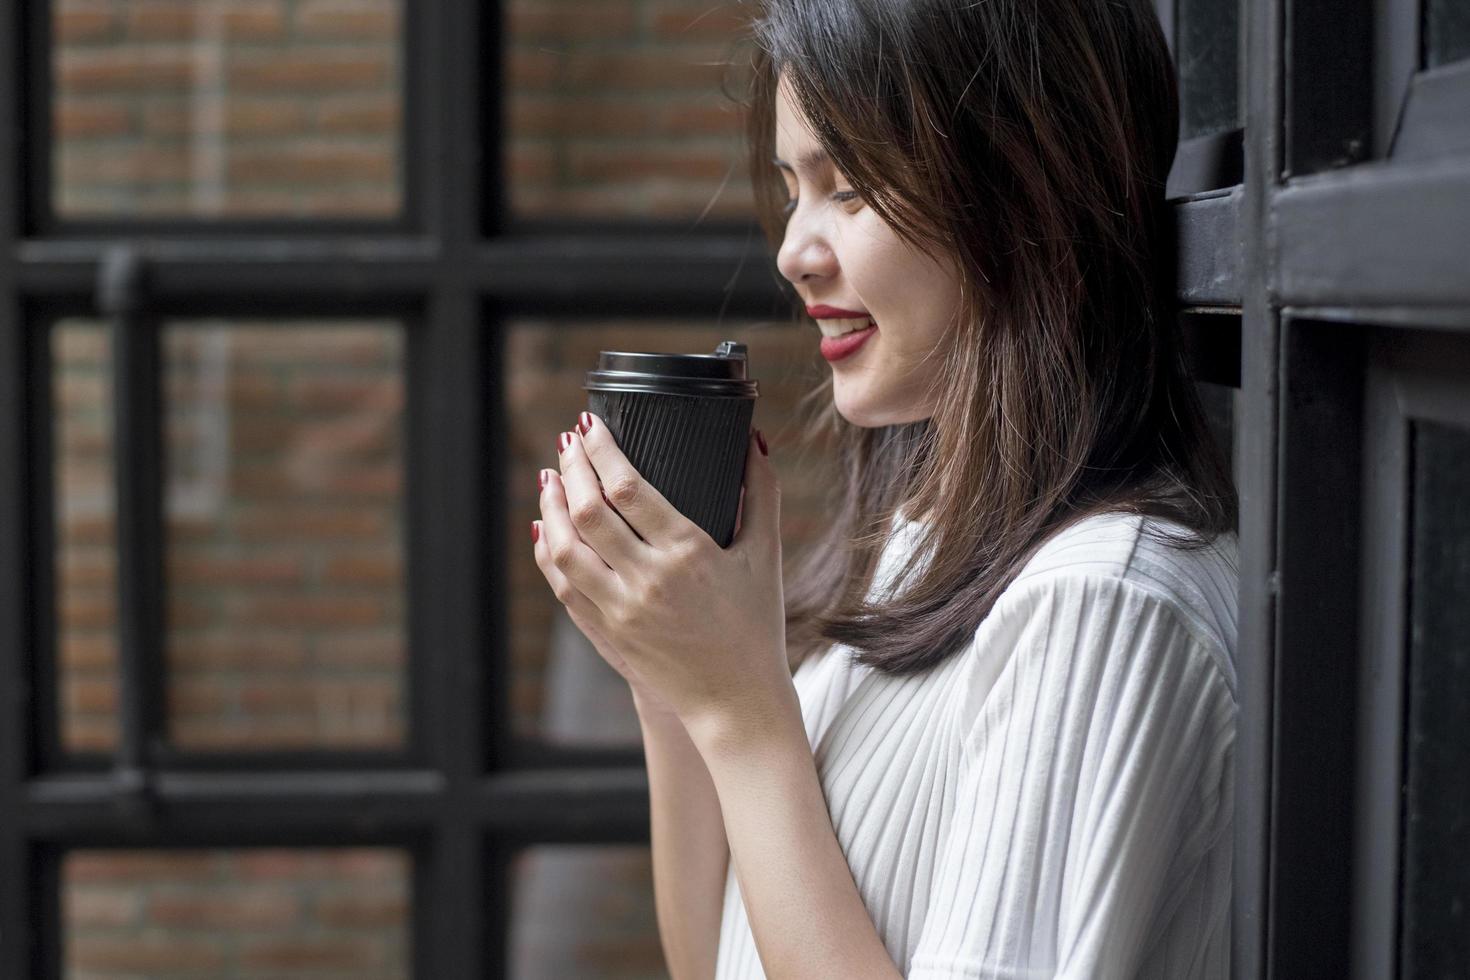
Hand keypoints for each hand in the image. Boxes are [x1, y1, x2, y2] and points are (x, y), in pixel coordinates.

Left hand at [531, 413, 791, 735]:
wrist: (735, 700)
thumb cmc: (755, 623)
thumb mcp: (765, 555)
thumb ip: (760, 491)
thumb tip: (754, 437)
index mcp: (689, 554)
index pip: (629, 490)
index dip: (602, 451)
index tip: (591, 425)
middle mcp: (649, 581)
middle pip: (589, 512)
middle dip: (572, 467)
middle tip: (569, 441)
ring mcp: (622, 610)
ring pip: (565, 548)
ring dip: (551, 506)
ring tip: (550, 476)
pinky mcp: (607, 632)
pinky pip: (562, 585)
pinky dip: (547, 551)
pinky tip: (545, 527)